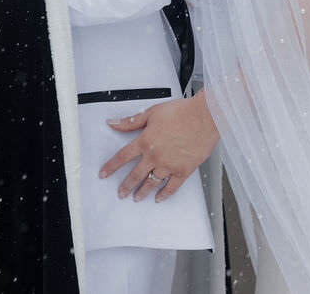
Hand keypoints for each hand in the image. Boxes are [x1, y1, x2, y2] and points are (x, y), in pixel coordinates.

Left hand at [100, 90, 219, 202]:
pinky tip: (159, 197)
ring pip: (151, 183)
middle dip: (125, 185)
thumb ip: (131, 121)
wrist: (205, 117)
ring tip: (136, 198)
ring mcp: (169, 165)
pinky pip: (171, 187)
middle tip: (120, 192)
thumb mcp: (152, 112)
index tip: (104, 174)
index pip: (122, 157)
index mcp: (145, 141)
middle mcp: (155, 156)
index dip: (111, 166)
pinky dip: (164, 194)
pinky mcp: (183, 170)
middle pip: (134, 175)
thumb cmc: (182, 112)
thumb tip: (113, 123)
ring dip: (142, 192)